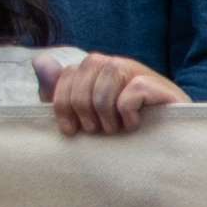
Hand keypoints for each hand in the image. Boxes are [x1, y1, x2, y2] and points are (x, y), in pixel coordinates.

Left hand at [40, 52, 174, 135]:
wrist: (166, 144)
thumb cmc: (120, 131)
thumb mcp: (84, 116)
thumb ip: (60, 94)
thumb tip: (40, 62)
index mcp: (96, 70)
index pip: (67, 73)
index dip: (62, 103)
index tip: (70, 130)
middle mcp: (116, 64)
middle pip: (84, 73)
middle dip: (84, 109)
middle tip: (97, 130)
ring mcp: (139, 71)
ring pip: (106, 81)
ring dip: (106, 114)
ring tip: (115, 129)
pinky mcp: (157, 85)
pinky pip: (130, 94)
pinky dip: (128, 116)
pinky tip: (135, 124)